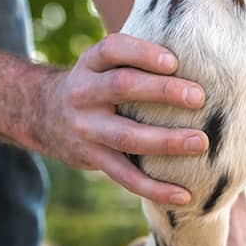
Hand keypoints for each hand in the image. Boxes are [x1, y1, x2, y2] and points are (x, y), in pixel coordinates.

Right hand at [21, 33, 208, 204]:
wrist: (44, 115)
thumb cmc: (96, 85)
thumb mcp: (102, 64)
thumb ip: (135, 60)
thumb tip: (197, 62)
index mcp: (90, 63)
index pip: (113, 49)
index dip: (142, 53)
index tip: (173, 61)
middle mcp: (84, 93)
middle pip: (121, 87)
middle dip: (162, 91)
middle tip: (198, 97)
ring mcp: (86, 128)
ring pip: (126, 136)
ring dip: (166, 140)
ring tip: (201, 142)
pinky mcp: (92, 158)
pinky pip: (125, 176)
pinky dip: (155, 188)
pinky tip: (184, 195)